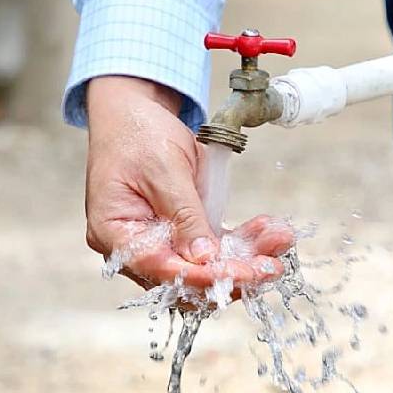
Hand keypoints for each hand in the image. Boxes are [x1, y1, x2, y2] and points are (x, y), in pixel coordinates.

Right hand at [85, 76, 292, 289]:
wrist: (131, 112)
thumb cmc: (137, 134)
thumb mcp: (165, 170)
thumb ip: (185, 216)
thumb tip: (205, 258)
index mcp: (113, 233)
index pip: (159, 270)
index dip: (202, 277)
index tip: (242, 274)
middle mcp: (130, 248)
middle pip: (183, 280)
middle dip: (231, 274)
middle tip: (271, 266)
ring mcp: (152, 243)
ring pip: (201, 268)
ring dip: (243, 259)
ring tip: (278, 241)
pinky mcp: (175, 234)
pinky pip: (208, 250)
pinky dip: (238, 245)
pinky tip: (268, 232)